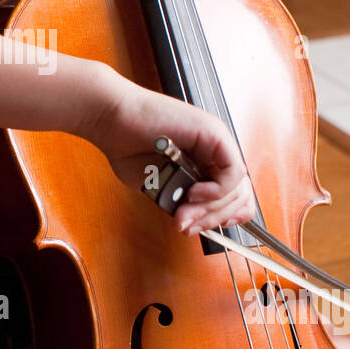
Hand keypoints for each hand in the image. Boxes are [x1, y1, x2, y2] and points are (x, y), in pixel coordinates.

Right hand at [81, 72, 255, 235]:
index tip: (205, 229)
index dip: (223, 216)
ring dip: (210, 209)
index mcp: (203, 161)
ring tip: (184, 214)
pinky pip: (232, 172)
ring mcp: (216, 141)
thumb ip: (180, 202)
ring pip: (237, 188)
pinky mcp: (214, 134)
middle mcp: (214, 151)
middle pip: (238, 196)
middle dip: (212, 218)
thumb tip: (194, 223)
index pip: (233, 196)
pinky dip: (215, 191)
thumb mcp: (158, 186)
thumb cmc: (126, 146)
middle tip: (188, 225)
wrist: (111, 119)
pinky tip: (193, 194)